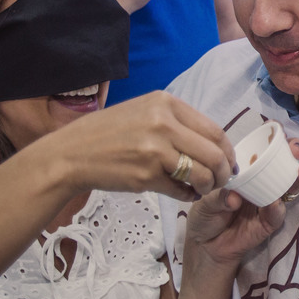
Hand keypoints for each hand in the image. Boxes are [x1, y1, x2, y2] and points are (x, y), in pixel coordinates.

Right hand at [34, 91, 234, 201]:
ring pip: (201, 173)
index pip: (214, 129)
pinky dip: (187, 195)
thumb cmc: (108, 134)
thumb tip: (212, 143)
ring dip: (207, 186)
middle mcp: (163, 123)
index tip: (228, 162)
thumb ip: (177, 122)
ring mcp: (155, 150)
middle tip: (220, 181)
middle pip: (214, 153)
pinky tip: (183, 194)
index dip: (227, 151)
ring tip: (201, 188)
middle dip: (222, 172)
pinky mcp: (146, 175)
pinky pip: (180, 190)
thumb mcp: (144, 112)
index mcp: (166, 103)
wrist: (70, 154)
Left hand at [185, 138, 298, 265]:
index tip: (281, 133)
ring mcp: (266, 203)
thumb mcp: (205, 202)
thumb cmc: (204, 217)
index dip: (274, 140)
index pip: (263, 151)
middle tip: (296, 150)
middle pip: (282, 165)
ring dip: (297, 179)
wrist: (205, 248)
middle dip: (293, 155)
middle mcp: (260, 184)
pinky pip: (277, 214)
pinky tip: (275, 204)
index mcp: (245, 172)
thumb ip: (219, 198)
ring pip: (288, 188)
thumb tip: (236, 198)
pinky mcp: (268, 223)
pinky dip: (277, 208)